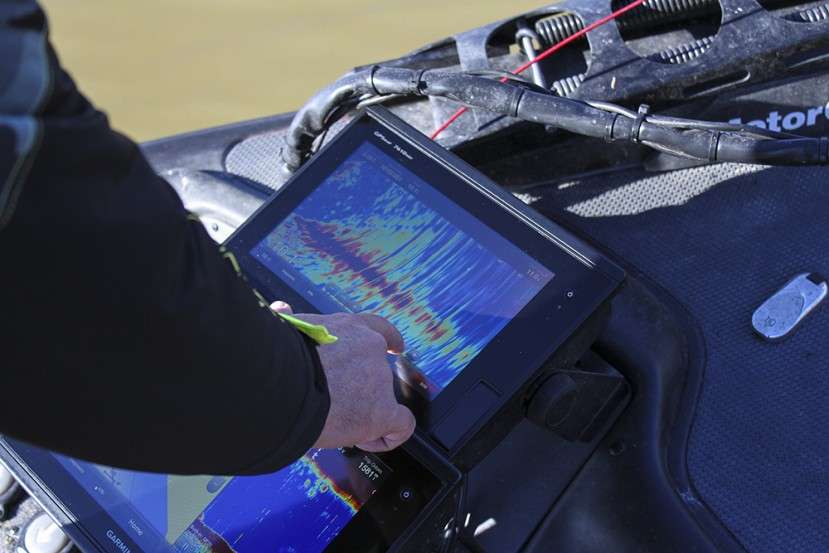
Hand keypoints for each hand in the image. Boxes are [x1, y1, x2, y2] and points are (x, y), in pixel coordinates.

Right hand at [271, 302, 415, 451]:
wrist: (279, 386)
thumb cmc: (275, 359)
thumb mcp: (285, 329)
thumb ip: (290, 321)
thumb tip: (280, 310)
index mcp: (348, 327)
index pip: (378, 329)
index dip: (389, 340)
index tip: (394, 348)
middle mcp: (371, 348)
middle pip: (376, 372)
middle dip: (360, 389)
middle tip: (334, 402)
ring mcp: (379, 380)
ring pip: (382, 401)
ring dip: (361, 412)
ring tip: (331, 422)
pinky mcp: (382, 412)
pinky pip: (400, 426)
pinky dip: (386, 437)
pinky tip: (364, 440)